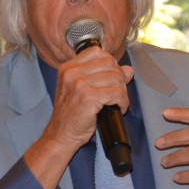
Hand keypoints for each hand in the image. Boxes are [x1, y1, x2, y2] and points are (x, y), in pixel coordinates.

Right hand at [26, 46, 132, 188]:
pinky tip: (119, 108)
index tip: (112, 77)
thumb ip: (104, 76)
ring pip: (116, 78)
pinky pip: (117, 93)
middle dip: (119, 78)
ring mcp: (79, 84)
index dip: (110, 64)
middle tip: (117, 93)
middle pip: (110, 64)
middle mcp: (71, 73)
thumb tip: (128, 70)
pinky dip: (123, 102)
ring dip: (122, 92)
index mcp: (68, 68)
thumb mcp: (83, 90)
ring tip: (118, 102)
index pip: (97, 52)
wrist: (60, 135)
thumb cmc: (71, 115)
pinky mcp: (88, 98)